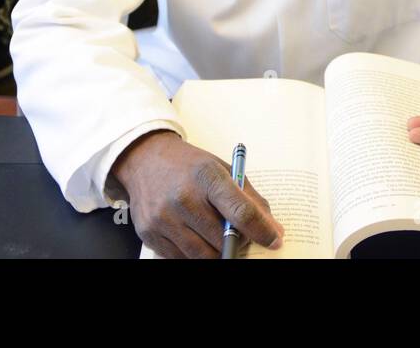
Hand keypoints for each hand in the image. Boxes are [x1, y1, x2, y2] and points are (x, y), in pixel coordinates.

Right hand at [110, 131, 284, 258]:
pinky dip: (195, 254)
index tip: (274, 240)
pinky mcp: (150, 234)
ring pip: (203, 256)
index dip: (262, 231)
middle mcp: (183, 197)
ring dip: (218, 253)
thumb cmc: (188, 166)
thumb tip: (274, 230)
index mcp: (206, 176)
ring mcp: (164, 218)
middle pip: (223, 240)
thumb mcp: (222, 169)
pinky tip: (196, 237)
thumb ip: (250, 199)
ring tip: (219, 239)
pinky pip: (181, 259)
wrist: (145, 160)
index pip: (241, 212)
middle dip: (238, 243)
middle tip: (240, 237)